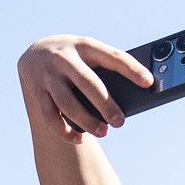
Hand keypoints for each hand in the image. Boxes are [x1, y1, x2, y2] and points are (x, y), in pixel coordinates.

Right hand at [17, 35, 152, 142]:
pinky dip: (64, 130)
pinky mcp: (36, 90)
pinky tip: (79, 139)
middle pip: (87, 83)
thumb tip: (136, 94)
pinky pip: (49, 115)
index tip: (148, 82)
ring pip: (67, 102)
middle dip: (105, 104)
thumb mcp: (90, 53)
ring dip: (86, 120)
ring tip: (104, 132)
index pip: (112, 56)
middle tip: (120, 122)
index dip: (131, 69)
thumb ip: (108, 68)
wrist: (35, 52)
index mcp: (85, 45)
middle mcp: (64, 57)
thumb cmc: (76, 57)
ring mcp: (47, 74)